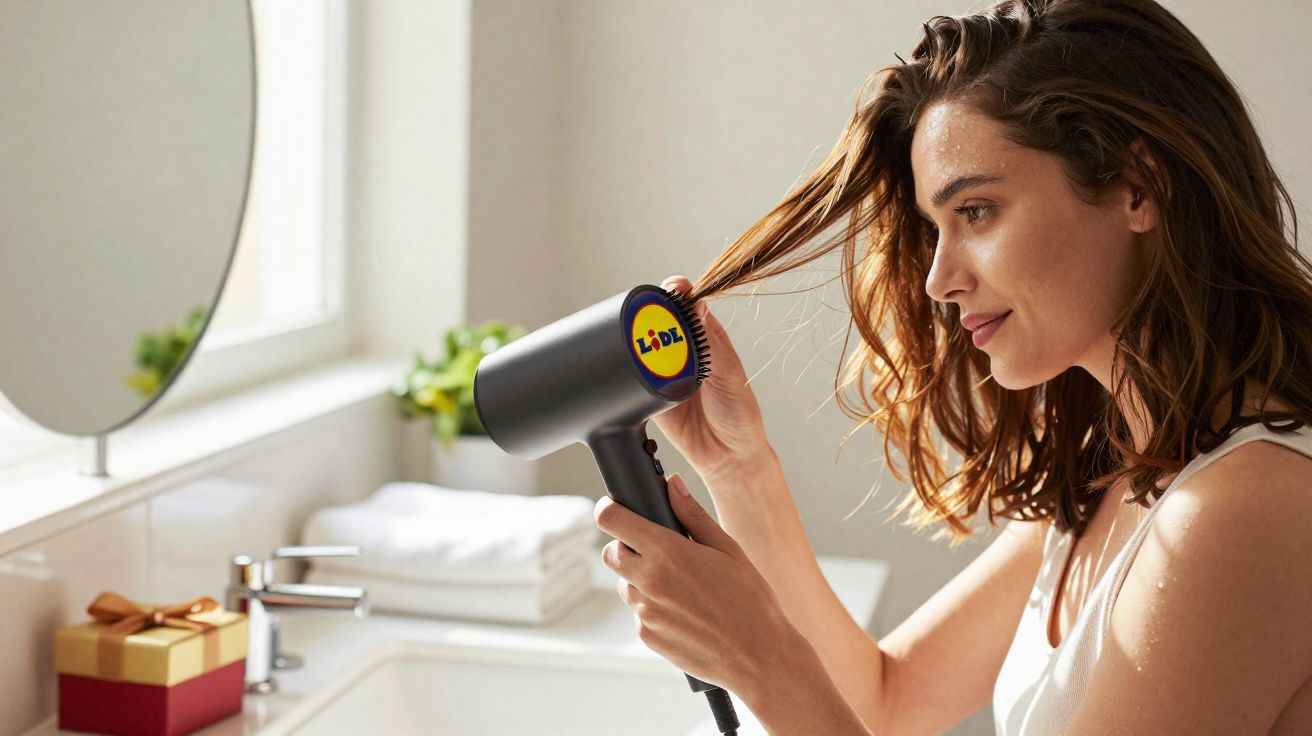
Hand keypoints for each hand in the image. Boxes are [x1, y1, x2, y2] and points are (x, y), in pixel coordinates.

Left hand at [594, 472, 798, 693]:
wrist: (759, 656)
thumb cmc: (750, 600)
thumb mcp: (728, 549)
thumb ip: (693, 515)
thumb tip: (673, 484)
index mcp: (668, 552)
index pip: (612, 520)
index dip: (609, 509)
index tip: (614, 508)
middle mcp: (649, 581)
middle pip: (610, 553)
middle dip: (625, 546)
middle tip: (655, 549)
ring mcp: (645, 612)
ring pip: (624, 584)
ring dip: (640, 579)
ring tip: (681, 586)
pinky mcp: (647, 636)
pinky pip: (640, 612)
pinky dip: (654, 607)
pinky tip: (685, 612)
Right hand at [655, 275, 771, 480]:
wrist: (726, 456)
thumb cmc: (738, 414)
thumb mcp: (729, 374)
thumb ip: (711, 342)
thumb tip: (698, 306)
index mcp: (708, 338)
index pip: (689, 306)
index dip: (679, 293)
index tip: (674, 286)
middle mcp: (685, 350)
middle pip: (661, 320)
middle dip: (654, 313)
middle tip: (656, 317)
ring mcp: (665, 370)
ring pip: (646, 345)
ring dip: (642, 341)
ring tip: (650, 346)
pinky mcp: (649, 392)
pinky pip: (635, 376)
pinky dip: (632, 370)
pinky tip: (638, 368)